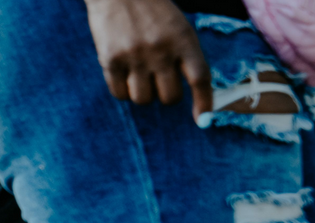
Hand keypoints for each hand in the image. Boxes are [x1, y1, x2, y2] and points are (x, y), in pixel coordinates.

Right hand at [85, 0, 211, 121]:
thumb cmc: (150, 10)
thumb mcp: (176, 26)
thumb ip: (183, 55)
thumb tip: (189, 94)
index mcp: (183, 37)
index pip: (200, 77)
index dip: (204, 102)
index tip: (202, 119)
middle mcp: (161, 49)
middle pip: (170, 97)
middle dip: (165, 95)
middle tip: (158, 81)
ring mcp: (135, 56)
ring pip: (143, 99)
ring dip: (142, 92)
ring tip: (138, 73)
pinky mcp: (111, 60)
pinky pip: (120, 94)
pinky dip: (122, 90)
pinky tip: (122, 73)